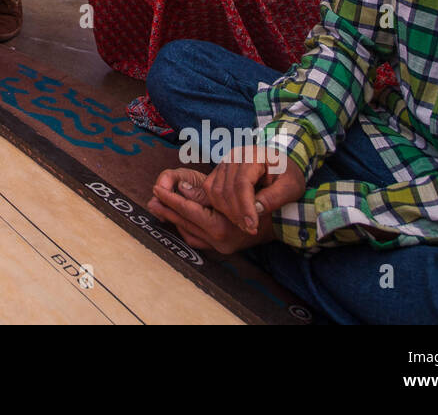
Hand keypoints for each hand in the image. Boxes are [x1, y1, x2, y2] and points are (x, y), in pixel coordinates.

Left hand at [145, 167, 273, 253]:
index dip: (171, 199)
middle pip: (185, 223)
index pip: (190, 212)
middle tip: (151, 197)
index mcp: (224, 228)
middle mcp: (220, 242)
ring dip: (173, 218)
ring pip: (188, 232)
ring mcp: (221, 248)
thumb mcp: (239, 189)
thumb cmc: (264, 198)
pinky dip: (185, 227)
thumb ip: (207, 192)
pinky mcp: (222, 249)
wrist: (287, 219)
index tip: (156, 188)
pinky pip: (196, 238)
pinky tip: (176, 217)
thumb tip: (181, 188)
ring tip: (158, 205)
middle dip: (167, 209)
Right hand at [201, 145, 306, 234]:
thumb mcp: (291, 187)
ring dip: (227, 212)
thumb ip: (275, 197)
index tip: (253, 226)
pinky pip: (210, 190)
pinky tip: (235, 215)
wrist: (282, 166)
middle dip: (237, 213)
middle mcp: (235, 156)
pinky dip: (219, 205)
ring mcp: (225, 162)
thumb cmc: (288, 176)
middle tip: (250, 229)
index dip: (245, 207)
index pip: (242, 183)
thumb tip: (256, 210)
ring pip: (215, 191)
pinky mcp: (219, 170)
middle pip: (227, 189)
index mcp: (254, 155)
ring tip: (244, 224)